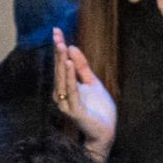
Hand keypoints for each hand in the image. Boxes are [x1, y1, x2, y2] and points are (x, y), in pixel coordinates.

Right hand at [52, 29, 115, 161]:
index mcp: (65, 88)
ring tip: (62, 46)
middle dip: (58, 51)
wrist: (106, 132)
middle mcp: (62, 95)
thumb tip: (72, 47)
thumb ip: (83, 67)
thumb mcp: (92, 83)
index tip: (56, 31)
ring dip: (62, 62)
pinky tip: (70, 64)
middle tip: (56, 34)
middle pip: (59, 70)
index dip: (59, 48)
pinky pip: (71, 91)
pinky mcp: (75, 111)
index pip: (61, 65)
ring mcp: (67, 104)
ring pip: (62, 79)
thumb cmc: (98, 110)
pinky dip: (70, 77)